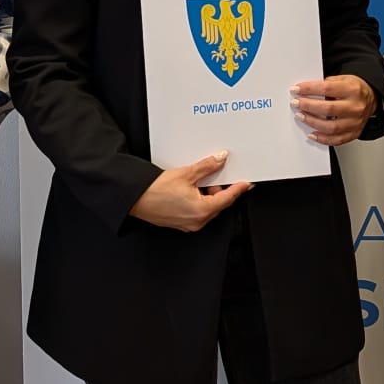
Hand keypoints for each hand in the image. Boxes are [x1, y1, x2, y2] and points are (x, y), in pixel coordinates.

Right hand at [129, 152, 251, 231]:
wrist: (136, 199)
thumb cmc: (155, 191)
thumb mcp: (186, 174)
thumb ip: (207, 166)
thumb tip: (220, 159)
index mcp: (202, 211)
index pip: (228, 198)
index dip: (239, 189)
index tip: (247, 183)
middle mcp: (197, 221)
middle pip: (218, 203)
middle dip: (219, 188)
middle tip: (215, 174)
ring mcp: (189, 224)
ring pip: (208, 207)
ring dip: (208, 194)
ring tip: (197, 180)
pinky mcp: (182, 222)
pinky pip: (198, 211)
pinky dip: (199, 200)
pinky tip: (191, 188)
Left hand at [290, 76, 375, 145]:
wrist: (371, 98)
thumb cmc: (355, 89)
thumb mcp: (343, 79)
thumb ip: (327, 83)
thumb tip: (306, 90)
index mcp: (353, 90)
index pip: (327, 88)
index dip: (309, 89)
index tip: (296, 89)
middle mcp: (355, 107)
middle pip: (328, 109)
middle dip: (308, 106)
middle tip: (296, 103)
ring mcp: (356, 122)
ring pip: (331, 127)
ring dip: (312, 122)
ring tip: (301, 116)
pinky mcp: (354, 133)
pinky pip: (337, 140)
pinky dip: (323, 139)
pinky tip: (312, 134)